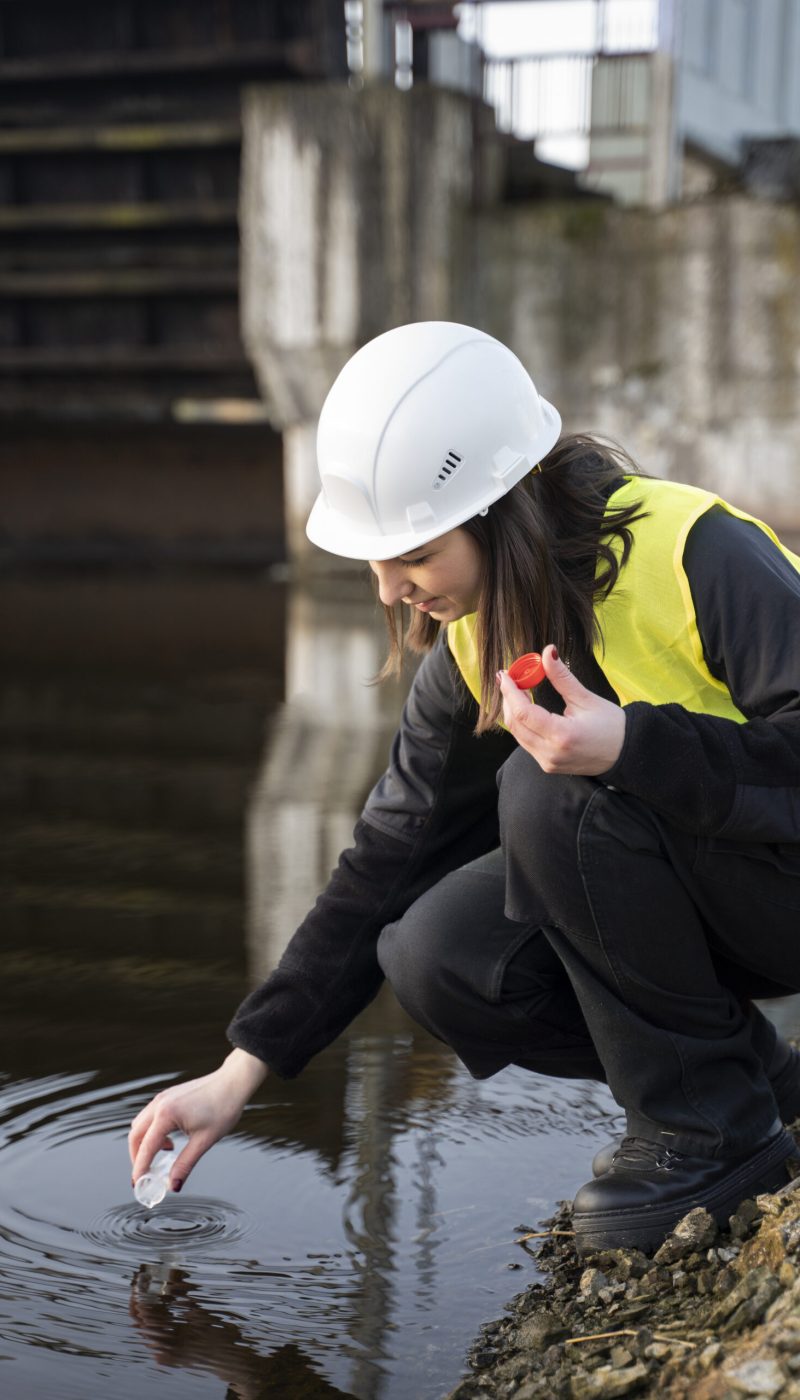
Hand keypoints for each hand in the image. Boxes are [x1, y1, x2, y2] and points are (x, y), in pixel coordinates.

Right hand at [128, 1048, 267, 1190]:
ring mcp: (162, 1098)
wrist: (233, 1082)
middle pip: (136, 1135)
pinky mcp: (168, 1096)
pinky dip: (152, 1132)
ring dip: (144, 1143)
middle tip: (146, 1174)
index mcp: (166, 1114)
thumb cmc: (223, 1108)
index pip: (146, 1147)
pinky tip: (170, 1140)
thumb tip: (173, 1185)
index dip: (140, 1168)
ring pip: (141, 1124)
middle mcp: (160, 1104)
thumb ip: (185, 1164)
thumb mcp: (205, 1140)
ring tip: (163, 1155)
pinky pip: (150, 1116)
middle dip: (137, 1156)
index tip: (139, 1185)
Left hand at [497, 644, 624, 775]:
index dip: (510, 691)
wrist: (624, 754)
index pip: (523, 712)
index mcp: (562, 735)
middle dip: (508, 699)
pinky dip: (521, 724)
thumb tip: (547, 652)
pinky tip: (524, 708)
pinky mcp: (548, 765)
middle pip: (515, 723)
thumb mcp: (586, 698)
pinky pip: (525, 742)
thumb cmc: (611, 727)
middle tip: (509, 678)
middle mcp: (550, 753)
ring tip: (515, 690)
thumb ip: (562, 677)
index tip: (505, 674)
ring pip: (517, 734)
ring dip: (512, 711)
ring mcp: (547, 762)